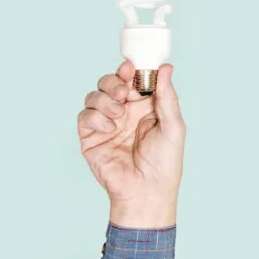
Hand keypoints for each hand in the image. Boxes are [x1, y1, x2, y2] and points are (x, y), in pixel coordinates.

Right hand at [78, 61, 184, 227]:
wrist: (147, 191)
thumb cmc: (165, 164)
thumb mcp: (173, 127)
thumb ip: (167, 97)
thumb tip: (166, 69)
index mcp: (144, 108)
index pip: (132, 81)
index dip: (129, 71)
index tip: (130, 67)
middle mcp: (123, 113)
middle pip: (109, 83)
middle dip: (114, 81)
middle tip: (123, 91)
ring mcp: (105, 124)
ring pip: (94, 96)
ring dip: (105, 99)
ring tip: (118, 114)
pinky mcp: (90, 138)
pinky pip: (85, 116)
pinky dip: (96, 118)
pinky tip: (110, 128)